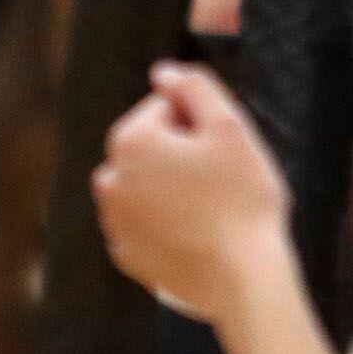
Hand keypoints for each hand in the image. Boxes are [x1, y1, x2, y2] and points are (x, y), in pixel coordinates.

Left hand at [93, 61, 292, 324]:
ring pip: (149, 186)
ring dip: (173, 190)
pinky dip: (167, 226)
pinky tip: (196, 237)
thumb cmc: (242, 201)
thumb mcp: (230, 130)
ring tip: (211, 212)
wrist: (243, 281)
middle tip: (222, 184)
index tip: (223, 153)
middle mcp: (109, 177)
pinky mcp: (125, 253)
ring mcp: (114, 219)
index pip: (166, 110)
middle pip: (154, 148)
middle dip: (184, 157)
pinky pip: (148, 225)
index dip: (202, 126)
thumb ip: (195, 88)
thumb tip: (163, 72)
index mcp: (129, 141)